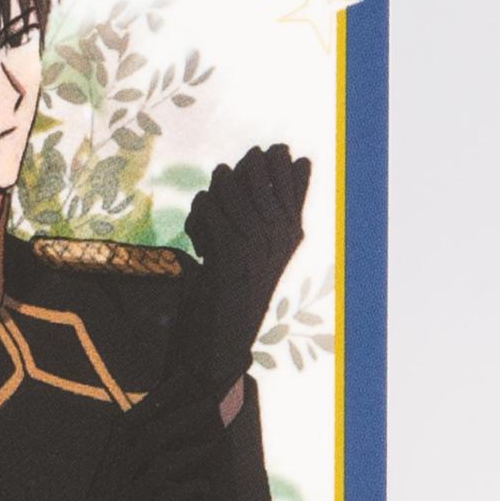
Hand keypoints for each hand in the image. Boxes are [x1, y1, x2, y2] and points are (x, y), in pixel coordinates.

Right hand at [59, 370, 225, 500]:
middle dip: (184, 415)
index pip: (134, 417)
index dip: (160, 394)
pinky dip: (192, 487)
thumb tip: (166, 431)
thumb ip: (131, 454)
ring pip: (164, 460)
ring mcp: (129, 491)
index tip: (184, 373)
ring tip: (214, 443)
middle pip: (154, 433)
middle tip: (212, 401)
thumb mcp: (111, 477)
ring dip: (193, 451)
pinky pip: (173, 493)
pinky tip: (204, 487)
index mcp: (110, 455)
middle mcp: (116, 469)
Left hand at [174, 143, 311, 392]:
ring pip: (225, 186)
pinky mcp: (230, 253)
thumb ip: (284, 206)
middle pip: (253, 171)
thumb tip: (303, 161)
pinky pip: (207, 209)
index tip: (261, 164)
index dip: (272, 159)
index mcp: (293, 231)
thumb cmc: (240, 291)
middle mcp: (282, 234)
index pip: (290, 172)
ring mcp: (258, 242)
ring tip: (208, 221)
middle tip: (222, 191)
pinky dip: (196, 219)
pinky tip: (200, 244)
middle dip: (230, 174)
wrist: (222, 341)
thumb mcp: (266, 247)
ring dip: (208, 197)